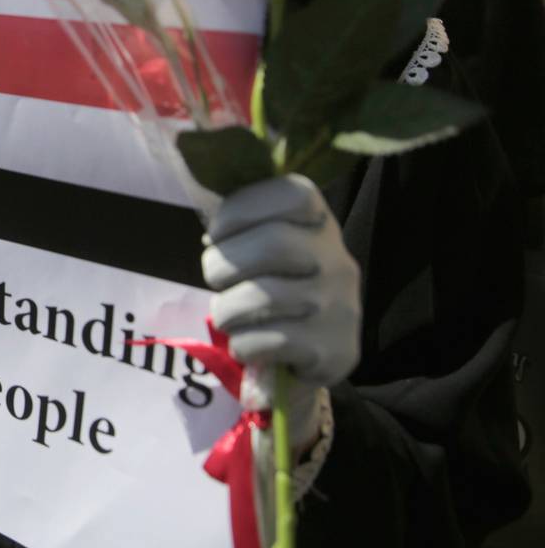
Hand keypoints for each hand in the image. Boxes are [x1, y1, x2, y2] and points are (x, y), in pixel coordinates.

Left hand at [202, 175, 360, 439]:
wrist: (312, 355)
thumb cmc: (273, 287)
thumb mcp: (265, 246)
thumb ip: (242, 222)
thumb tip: (207, 207)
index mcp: (318, 222)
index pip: (292, 193)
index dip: (241, 209)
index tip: (217, 234)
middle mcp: (338, 258)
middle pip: (273, 244)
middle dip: (223, 265)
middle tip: (215, 280)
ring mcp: (340, 305)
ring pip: (264, 297)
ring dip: (227, 311)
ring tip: (229, 316)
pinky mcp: (335, 349)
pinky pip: (266, 341)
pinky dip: (243, 345)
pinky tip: (249, 344)